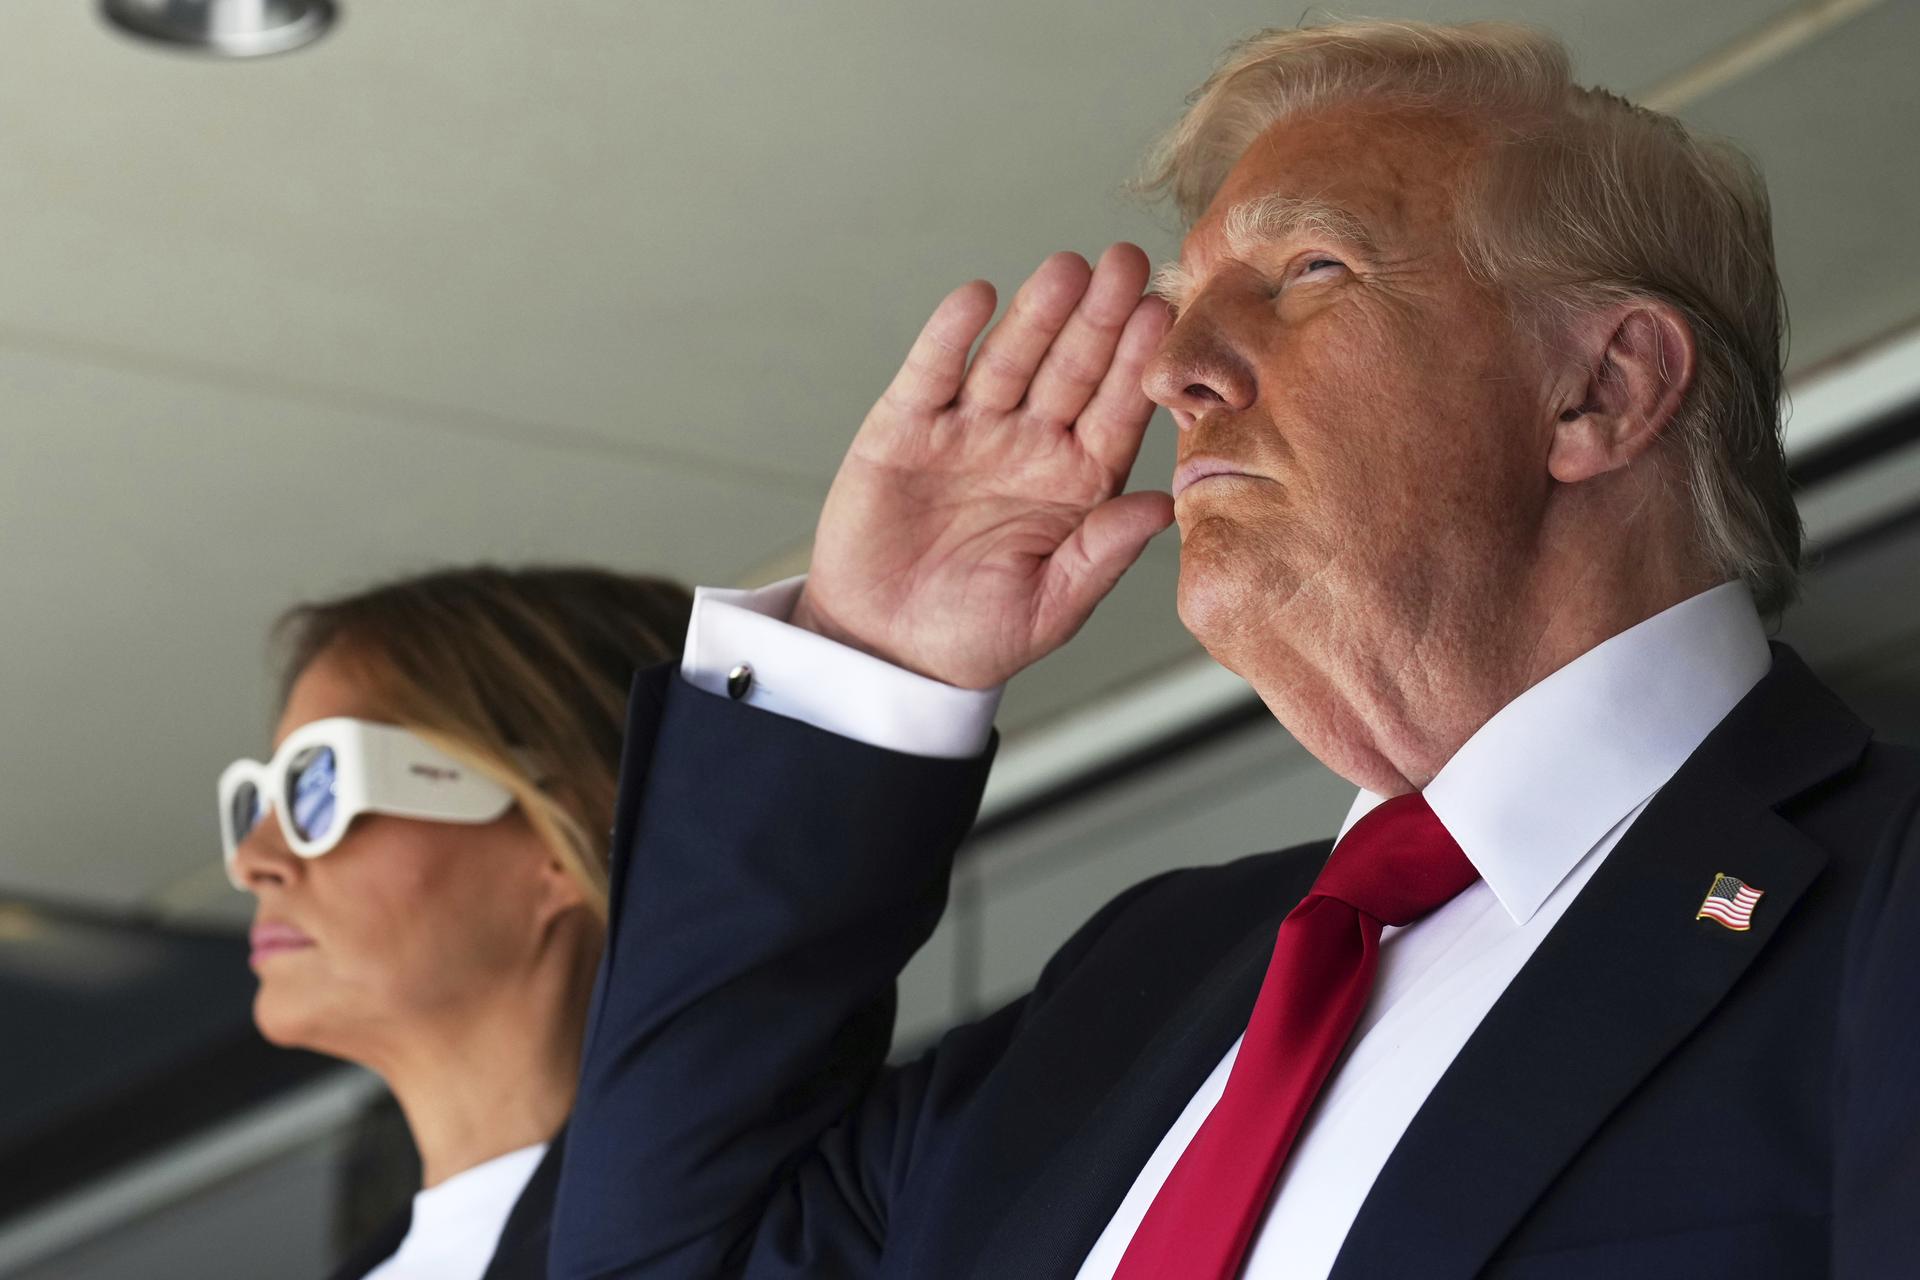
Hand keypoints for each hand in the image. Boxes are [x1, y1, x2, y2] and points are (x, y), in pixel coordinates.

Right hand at [791, 244, 1173, 688]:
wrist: (885, 651)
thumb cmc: (975, 635)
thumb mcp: (1051, 608)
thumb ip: (1103, 554)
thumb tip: (1162, 505)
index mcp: (1077, 482)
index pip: (1116, 411)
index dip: (1137, 364)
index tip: (1163, 316)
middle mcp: (1029, 444)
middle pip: (1071, 369)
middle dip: (1099, 317)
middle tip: (1127, 263)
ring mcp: (967, 430)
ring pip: (1009, 359)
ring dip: (1036, 313)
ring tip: (1066, 270)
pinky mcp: (904, 429)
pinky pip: (931, 373)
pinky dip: (950, 336)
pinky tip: (976, 297)